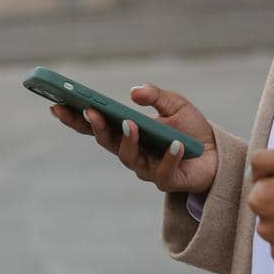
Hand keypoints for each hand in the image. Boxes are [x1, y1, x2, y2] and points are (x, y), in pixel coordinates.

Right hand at [48, 83, 218, 195]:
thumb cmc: (191, 129)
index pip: (94, 126)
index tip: (56, 104)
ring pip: (129, 158)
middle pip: (105, 142)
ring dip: (128, 140)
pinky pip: (164, 171)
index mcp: (126, 132)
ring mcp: (147, 168)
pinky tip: (176, 144)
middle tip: (90, 111)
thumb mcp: (175, 104)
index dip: (74, 117)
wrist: (217, 154)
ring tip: (131, 123)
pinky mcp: (168, 180)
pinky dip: (169, 157)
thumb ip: (155, 95)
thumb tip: (134, 92)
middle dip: (96, 126)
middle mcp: (131, 152)